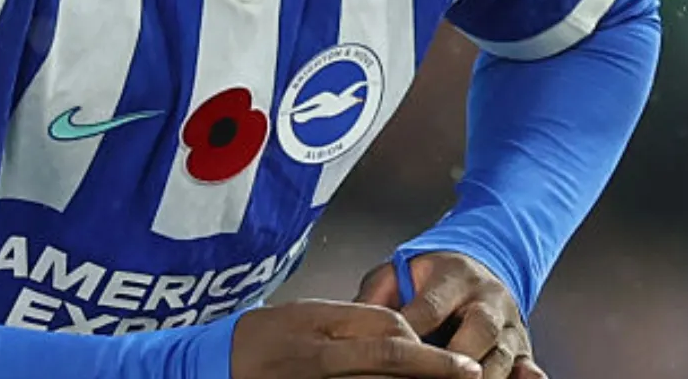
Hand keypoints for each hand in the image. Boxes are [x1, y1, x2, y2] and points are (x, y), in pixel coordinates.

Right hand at [231, 299, 482, 378]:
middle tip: (473, 378)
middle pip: (390, 368)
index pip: (388, 339)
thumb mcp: (309, 314)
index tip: (462, 366)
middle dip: (434, 375)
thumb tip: (404, 328)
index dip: (428, 354)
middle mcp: (322, 367)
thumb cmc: (266, 336)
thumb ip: (356, 322)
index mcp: (323, 335)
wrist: (214, 366)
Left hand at [355, 253, 545, 378]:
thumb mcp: (399, 273)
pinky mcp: (523, 346)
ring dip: (486, 375)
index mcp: (454, 276)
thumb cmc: (430, 278)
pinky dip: (527, 377)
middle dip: (459, 357)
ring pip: (504, 353)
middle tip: (432, 375)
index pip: (430, 307)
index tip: (392, 352)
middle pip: (480, 328)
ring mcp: (509, 323)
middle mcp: (488, 298)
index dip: (412, 333)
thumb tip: (351, 318)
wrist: (478, 268)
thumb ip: (377, 294)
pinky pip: (529, 364)